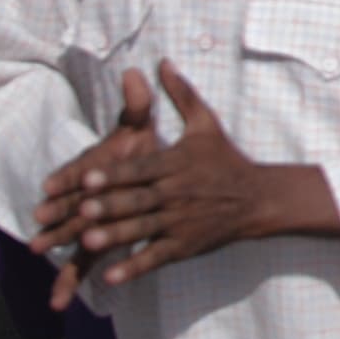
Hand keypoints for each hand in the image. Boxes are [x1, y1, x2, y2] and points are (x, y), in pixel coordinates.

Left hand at [46, 63, 308, 292]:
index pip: (141, 168)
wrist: (258, 198)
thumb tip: (160, 62)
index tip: (88, 178)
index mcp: (177, 163)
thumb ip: (180, 94)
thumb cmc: (225, 159)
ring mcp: (181, 222)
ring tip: (87, 243)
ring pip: (143, 230)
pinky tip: (110, 276)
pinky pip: (156, 257)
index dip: (115, 174)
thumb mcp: (206, 123)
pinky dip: (134, 268)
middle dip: (110, 207)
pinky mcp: (185, 246)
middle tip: (81, 211)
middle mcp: (177, 193)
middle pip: (139, 201)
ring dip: (116, 237)